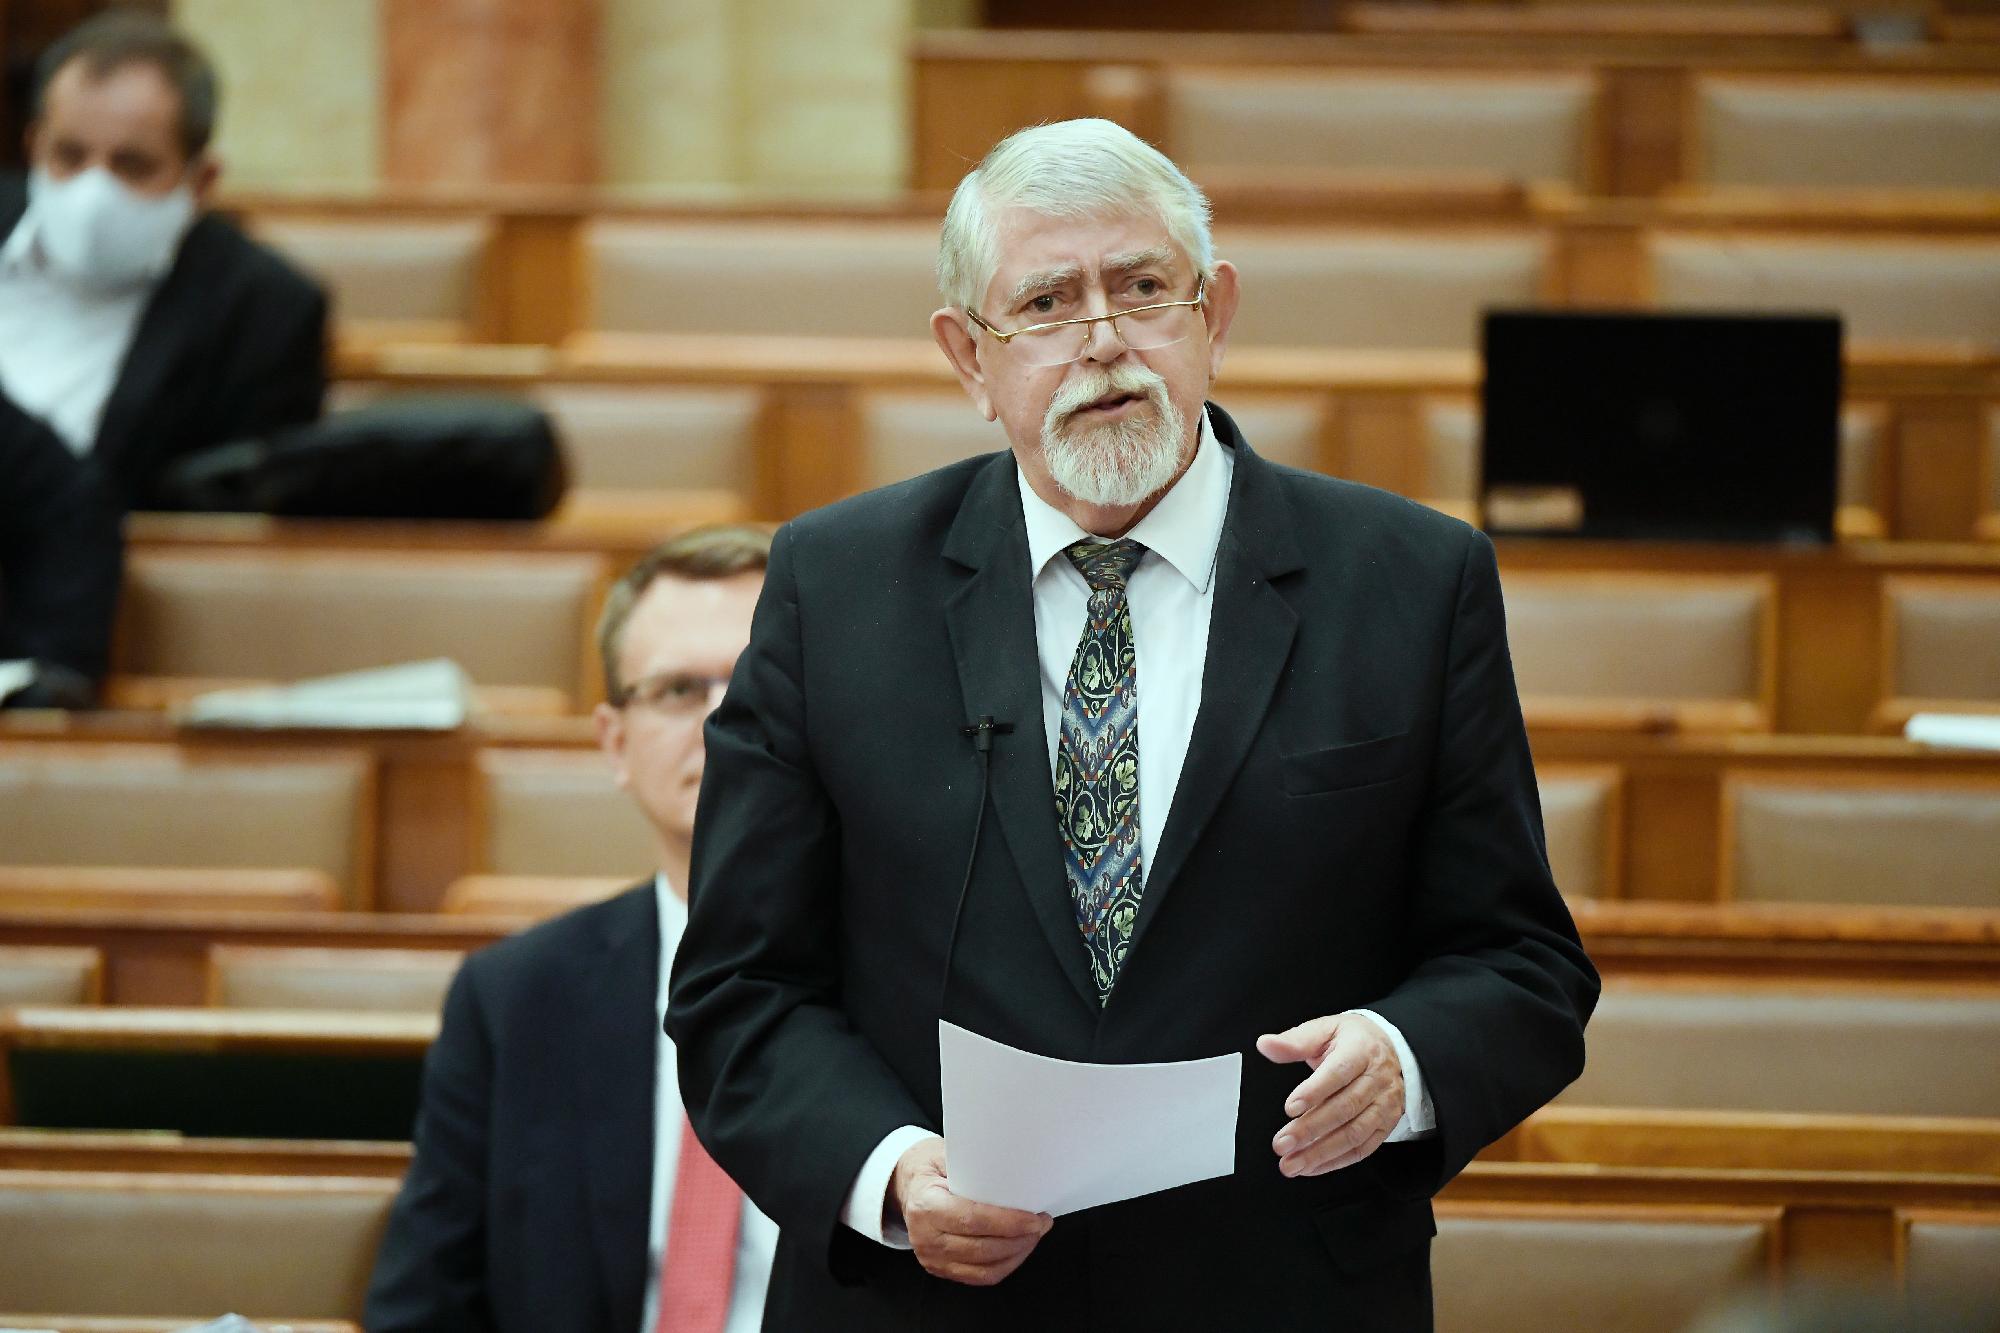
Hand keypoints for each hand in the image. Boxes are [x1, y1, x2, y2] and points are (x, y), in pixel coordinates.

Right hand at [890, 1134, 1052, 1285]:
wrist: (906, 1186)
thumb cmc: (930, 1168)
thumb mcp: (946, 1155)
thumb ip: (975, 1167)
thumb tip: (1016, 1174)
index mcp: (926, 1205)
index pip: (972, 1219)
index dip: (1008, 1223)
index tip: (1034, 1219)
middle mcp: (925, 1237)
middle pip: (982, 1249)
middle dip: (1019, 1239)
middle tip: (1041, 1224)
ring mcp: (932, 1258)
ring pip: (985, 1269)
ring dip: (1016, 1254)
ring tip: (1033, 1236)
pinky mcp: (941, 1269)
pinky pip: (979, 1277)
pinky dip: (1004, 1265)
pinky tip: (1017, 1249)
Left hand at [1255, 1013, 1404, 1177]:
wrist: (1391, 1049)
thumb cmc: (1354, 1040)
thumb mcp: (1325, 1030)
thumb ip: (1295, 1041)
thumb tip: (1266, 1045)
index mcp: (1361, 1051)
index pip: (1338, 1073)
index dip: (1314, 1092)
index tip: (1290, 1108)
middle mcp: (1377, 1079)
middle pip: (1344, 1108)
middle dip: (1310, 1130)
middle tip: (1282, 1143)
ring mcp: (1384, 1105)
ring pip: (1354, 1134)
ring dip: (1321, 1153)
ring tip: (1292, 1163)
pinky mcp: (1385, 1125)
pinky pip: (1362, 1149)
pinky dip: (1336, 1161)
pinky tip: (1312, 1167)